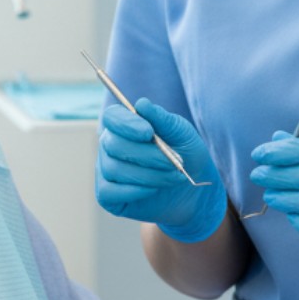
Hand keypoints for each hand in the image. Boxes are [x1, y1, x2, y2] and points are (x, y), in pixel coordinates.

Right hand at [95, 98, 225, 242]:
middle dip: (147, 155)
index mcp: (125, 124)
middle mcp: (110, 145)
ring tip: (174, 177)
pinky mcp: (106, 195)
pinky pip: (109, 192)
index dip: (126, 124)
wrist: (193, 191)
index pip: (112, 117)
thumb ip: (163, 119)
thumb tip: (142, 104)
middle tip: (175, 163)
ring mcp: (105, 170)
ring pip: (115, 169)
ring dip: (149, 175)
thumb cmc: (186, 155)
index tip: (148, 132)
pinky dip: (136, 191)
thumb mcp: (182, 134)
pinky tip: (154, 190)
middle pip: (114, 145)